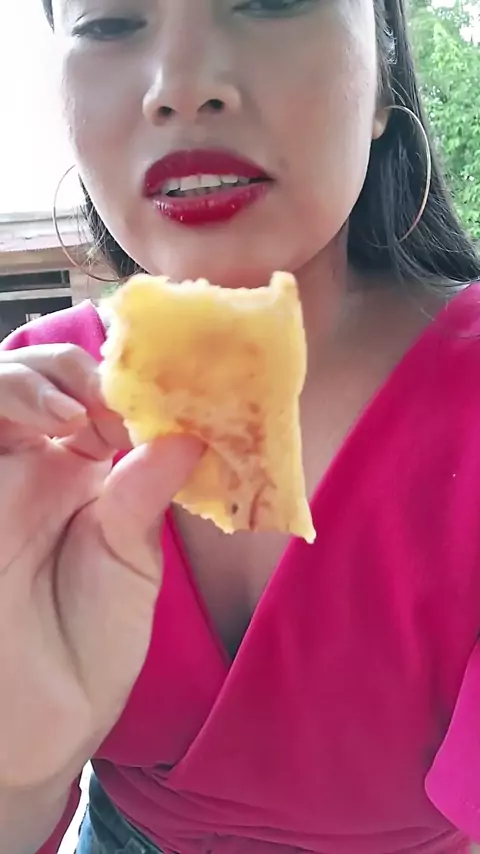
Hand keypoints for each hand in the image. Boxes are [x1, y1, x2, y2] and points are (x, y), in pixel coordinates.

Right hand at [0, 344, 201, 789]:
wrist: (41, 720)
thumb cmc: (89, 645)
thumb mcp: (131, 560)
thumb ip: (146, 492)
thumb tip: (189, 433)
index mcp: (82, 476)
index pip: (93, 397)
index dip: (124, 382)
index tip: (166, 395)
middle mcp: (33, 466)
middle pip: (39, 377)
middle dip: (74, 369)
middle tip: (113, 401)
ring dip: (33, 378)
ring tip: (77, 410)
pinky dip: (8, 400)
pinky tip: (48, 421)